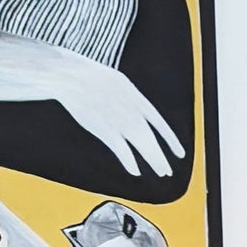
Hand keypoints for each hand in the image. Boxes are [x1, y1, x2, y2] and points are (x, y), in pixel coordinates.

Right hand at [53, 60, 185, 177]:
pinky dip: (129, 160)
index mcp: (133, 93)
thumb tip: (136, 114)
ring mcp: (116, 117)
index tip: (179, 153)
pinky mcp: (102, 126)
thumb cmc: (86, 76)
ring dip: (151, 159)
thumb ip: (127, 98)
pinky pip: (120, 148)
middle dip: (159, 155)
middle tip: (167, 171)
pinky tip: (136, 171)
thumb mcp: (114, 80)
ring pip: (139, 143)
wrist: (67, 74)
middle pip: (149, 136)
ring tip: (160, 171)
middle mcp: (129, 107)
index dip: (169, 138)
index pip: (157, 121)